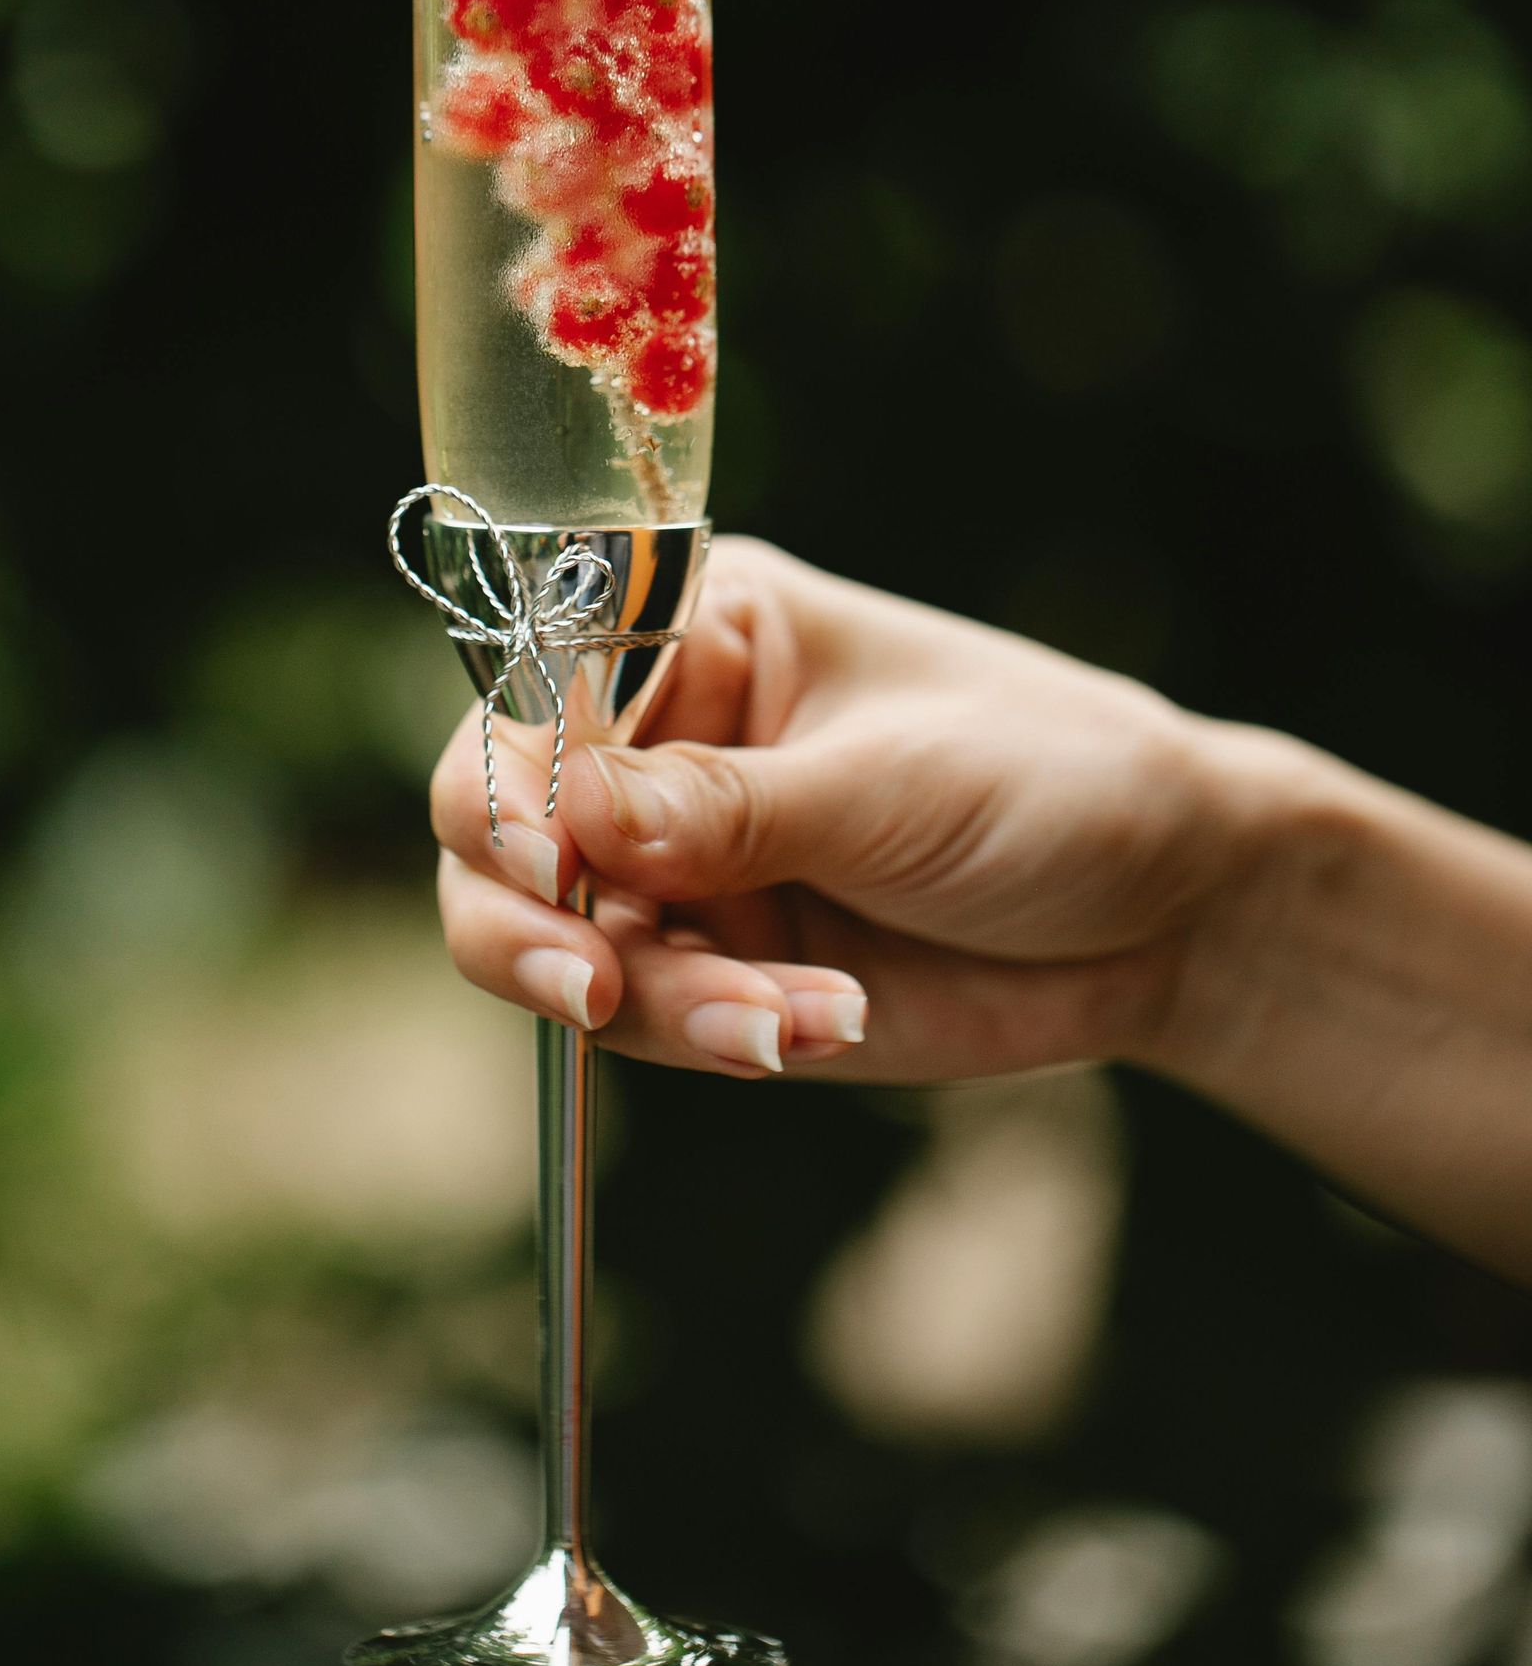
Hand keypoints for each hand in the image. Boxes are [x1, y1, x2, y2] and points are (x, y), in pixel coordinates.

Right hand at [431, 535, 1264, 1083]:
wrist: (1170, 911)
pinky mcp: (713, 970)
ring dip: (657, 1002)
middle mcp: (657, 745)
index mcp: (690, 632)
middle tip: (598, 991)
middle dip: (528, 922)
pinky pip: (648, 1021)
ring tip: (792, 1019)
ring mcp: (677, 867)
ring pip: (556, 948)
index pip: (531, 690)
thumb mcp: (892, 785)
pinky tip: (826, 1024)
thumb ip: (729, 809)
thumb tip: (572, 813)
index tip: (555, 859)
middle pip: (495, 831)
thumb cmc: (1050, 780)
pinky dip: (719, 1033)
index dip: (509, 777)